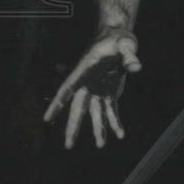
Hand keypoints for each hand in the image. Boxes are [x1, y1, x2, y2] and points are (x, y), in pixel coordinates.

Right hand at [43, 29, 141, 147]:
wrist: (119, 37)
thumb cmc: (118, 38)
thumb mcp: (125, 44)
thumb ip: (129, 56)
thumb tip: (136, 67)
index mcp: (85, 69)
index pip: (67, 88)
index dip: (57, 103)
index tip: (47, 118)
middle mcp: (88, 83)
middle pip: (79, 108)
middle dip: (74, 127)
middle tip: (69, 146)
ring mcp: (98, 89)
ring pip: (95, 113)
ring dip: (98, 129)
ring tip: (101, 146)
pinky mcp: (110, 92)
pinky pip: (111, 111)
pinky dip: (115, 122)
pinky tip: (121, 134)